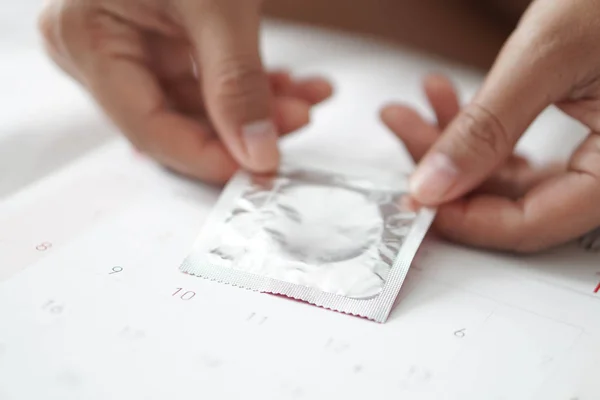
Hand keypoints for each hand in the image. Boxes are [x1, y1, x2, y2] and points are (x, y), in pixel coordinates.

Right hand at [38, 0, 331, 182]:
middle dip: (245, 128)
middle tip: (296, 121)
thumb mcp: (216, 5)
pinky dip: (250, 85)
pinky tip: (288, 85)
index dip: (208, 158)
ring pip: (201, 105)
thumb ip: (237, 83)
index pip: (149, 130)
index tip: (260, 168)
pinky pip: (206, 80)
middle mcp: (100, 49)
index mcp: (86, 38)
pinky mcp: (161, 39)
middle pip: (179, 121)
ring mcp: (130, 45)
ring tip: (306, 98)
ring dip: (258, 107)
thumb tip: (256, 152)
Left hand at [382, 0, 599, 252]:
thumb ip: (488, 128)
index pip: (532, 225)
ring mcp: (596, 152)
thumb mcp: (549, 56)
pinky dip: (479, 127)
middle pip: (510, 200)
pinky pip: (519, 147)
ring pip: (506, 173)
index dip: (464, 218)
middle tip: (403, 131)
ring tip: (410, 109)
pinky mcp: (581, 130)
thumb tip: (432, 186)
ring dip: (452, 144)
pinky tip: (446, 99)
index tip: (414, 197)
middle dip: (445, 169)